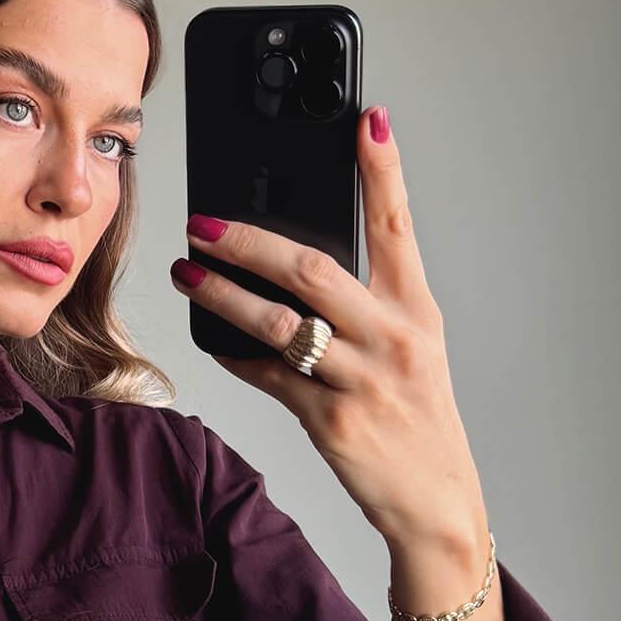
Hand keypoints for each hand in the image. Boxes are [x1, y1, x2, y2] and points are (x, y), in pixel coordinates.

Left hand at [174, 106, 484, 552]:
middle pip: (313, 269)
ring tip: (186, 272)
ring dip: (224, 294)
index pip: (398, 225)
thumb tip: (295, 261)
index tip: (367, 119)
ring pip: (281, 323)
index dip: (384, 169)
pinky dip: (235, 354)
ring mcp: (363, 382)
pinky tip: (211, 335)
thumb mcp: (410, 349)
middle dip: (250, 241)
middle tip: (204, 222)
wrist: (435, 501)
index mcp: (416, 311)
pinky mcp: (333, 423)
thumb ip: (367, 303)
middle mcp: (394, 339)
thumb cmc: (414, 416)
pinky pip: (269, 378)